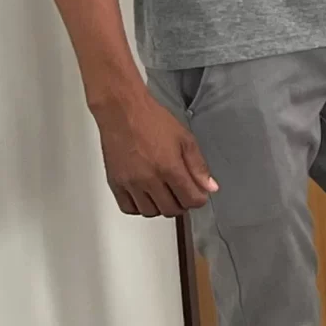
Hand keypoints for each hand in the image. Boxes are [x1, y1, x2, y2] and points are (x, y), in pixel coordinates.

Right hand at [92, 92, 217, 215]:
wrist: (123, 113)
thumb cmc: (154, 121)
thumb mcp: (185, 139)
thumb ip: (198, 166)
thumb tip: (210, 187)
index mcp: (170, 168)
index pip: (190, 199)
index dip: (199, 199)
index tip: (200, 195)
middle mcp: (149, 179)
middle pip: (171, 209)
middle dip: (182, 204)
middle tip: (183, 193)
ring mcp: (130, 183)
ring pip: (150, 212)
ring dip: (161, 207)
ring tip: (166, 194)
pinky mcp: (115, 183)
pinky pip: (128, 208)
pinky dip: (139, 207)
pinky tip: (146, 196)